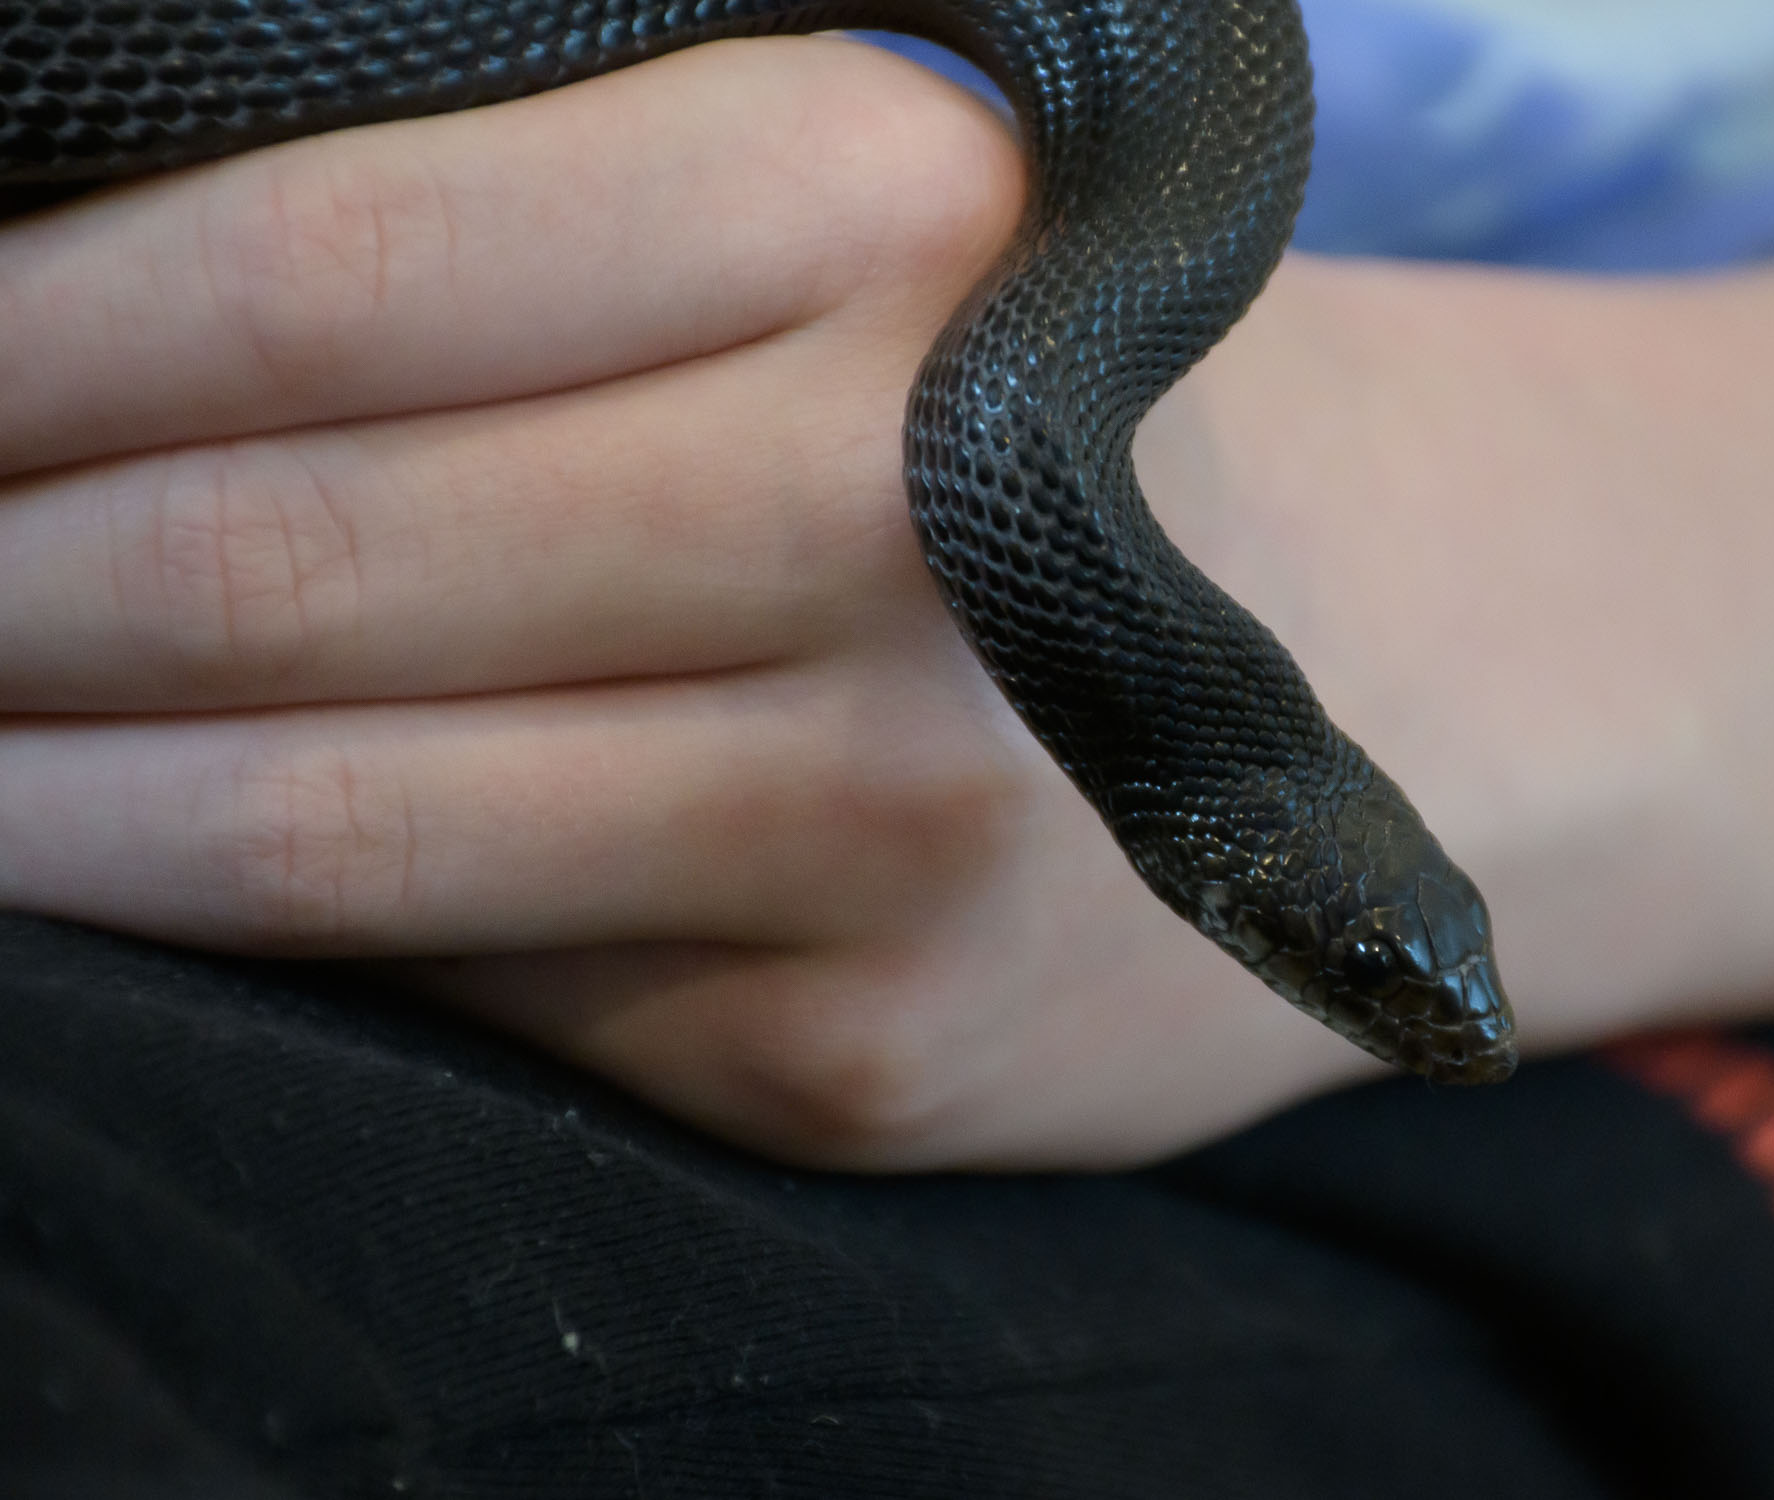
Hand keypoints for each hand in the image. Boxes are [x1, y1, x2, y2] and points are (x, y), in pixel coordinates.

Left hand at [0, 38, 1387, 1170]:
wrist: (1408, 667)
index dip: (20, 340)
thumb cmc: (1059, 416)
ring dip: (40, 808)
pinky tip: (163, 886)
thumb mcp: (859, 230)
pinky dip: (268, 944)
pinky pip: (474, 991)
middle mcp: (908, 519)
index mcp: (882, 216)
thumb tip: (79, 360)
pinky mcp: (876, 1049)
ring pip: (332, 825)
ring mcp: (903, 815)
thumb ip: (522, 251)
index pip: (316, 268)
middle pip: (283, 553)